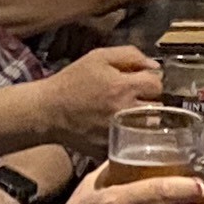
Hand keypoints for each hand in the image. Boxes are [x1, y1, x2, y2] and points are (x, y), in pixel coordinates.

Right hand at [41, 42, 165, 148]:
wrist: (47, 111)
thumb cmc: (72, 82)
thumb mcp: (98, 57)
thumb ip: (130, 55)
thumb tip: (155, 66)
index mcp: (123, 87)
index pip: (156, 85)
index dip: (149, 81)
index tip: (139, 82)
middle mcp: (124, 111)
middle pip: (157, 107)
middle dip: (148, 101)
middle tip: (132, 98)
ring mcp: (118, 132)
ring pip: (148, 126)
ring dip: (142, 119)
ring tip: (125, 113)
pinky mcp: (111, 148)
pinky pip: (132, 142)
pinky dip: (128, 135)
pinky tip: (116, 127)